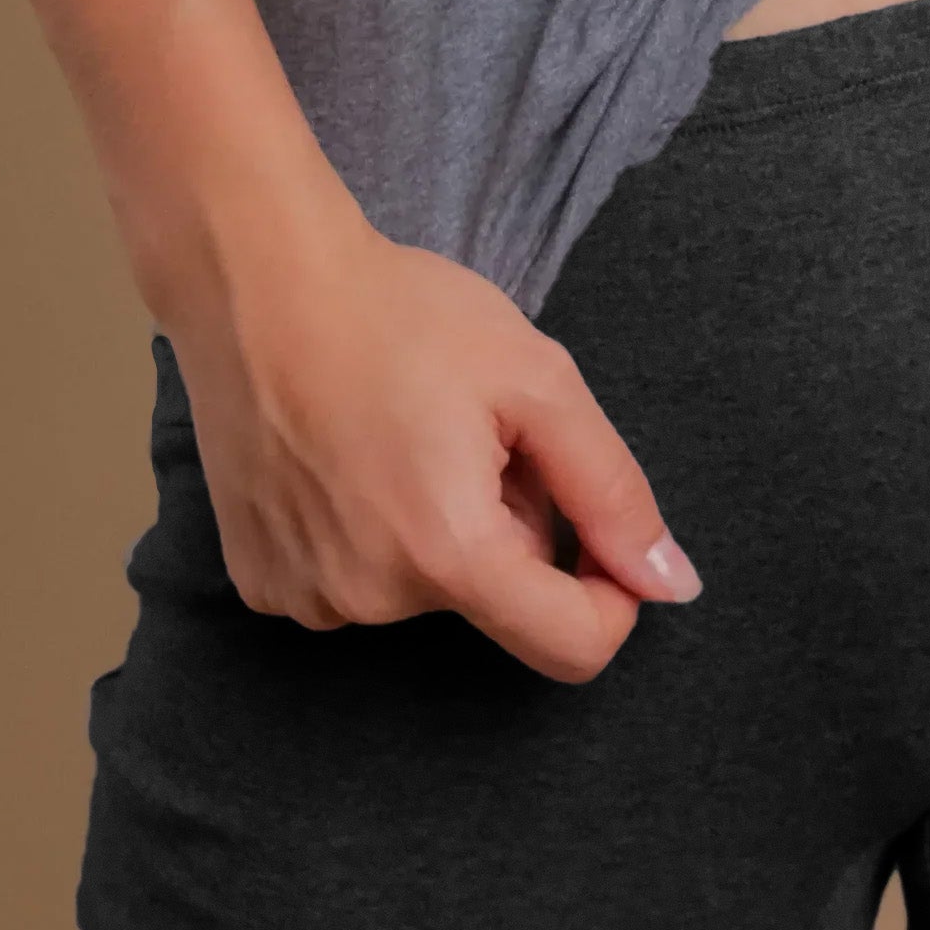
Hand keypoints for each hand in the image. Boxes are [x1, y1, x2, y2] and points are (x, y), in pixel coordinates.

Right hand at [165, 223, 703, 686]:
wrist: (257, 281)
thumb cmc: (400, 315)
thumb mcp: (537, 380)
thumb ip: (612, 491)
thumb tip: (672, 585)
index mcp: (450, 554)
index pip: (573, 648)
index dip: (611, 592)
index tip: (591, 520)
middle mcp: (372, 601)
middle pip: (497, 600)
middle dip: (510, 527)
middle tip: (471, 433)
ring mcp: (307, 599)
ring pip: (426, 591)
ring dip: (441, 532)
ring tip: (402, 436)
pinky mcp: (262, 583)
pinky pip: (354, 585)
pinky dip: (371, 536)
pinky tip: (347, 456)